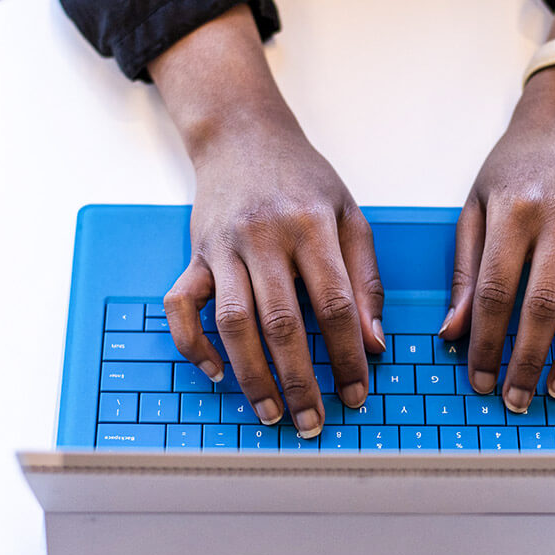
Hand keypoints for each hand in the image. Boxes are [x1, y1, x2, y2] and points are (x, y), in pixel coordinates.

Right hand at [163, 116, 385, 438]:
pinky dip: (193, 344)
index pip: (335, 304)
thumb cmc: (302, 179)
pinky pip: (181, 306)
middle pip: (282, 322)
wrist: (241, 134)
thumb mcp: (349, 214)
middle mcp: (264, 237)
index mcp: (312, 226)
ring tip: (270, 413)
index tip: (357, 393)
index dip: (348, 355)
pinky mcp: (194, 253)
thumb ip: (365, 278)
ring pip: (233, 322)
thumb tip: (373, 343)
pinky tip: (216, 373)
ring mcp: (223, 247)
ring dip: (251, 375)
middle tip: (313, 421)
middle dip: (299, 380)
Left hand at [439, 65, 554, 412]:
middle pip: (543, 305)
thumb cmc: (515, 167)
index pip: (495, 292)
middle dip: (527, 360)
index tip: (479, 380)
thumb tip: (452, 333)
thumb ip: (464, 270)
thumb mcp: (475, 205)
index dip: (486, 343)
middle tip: (517, 398)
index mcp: (513, 210)